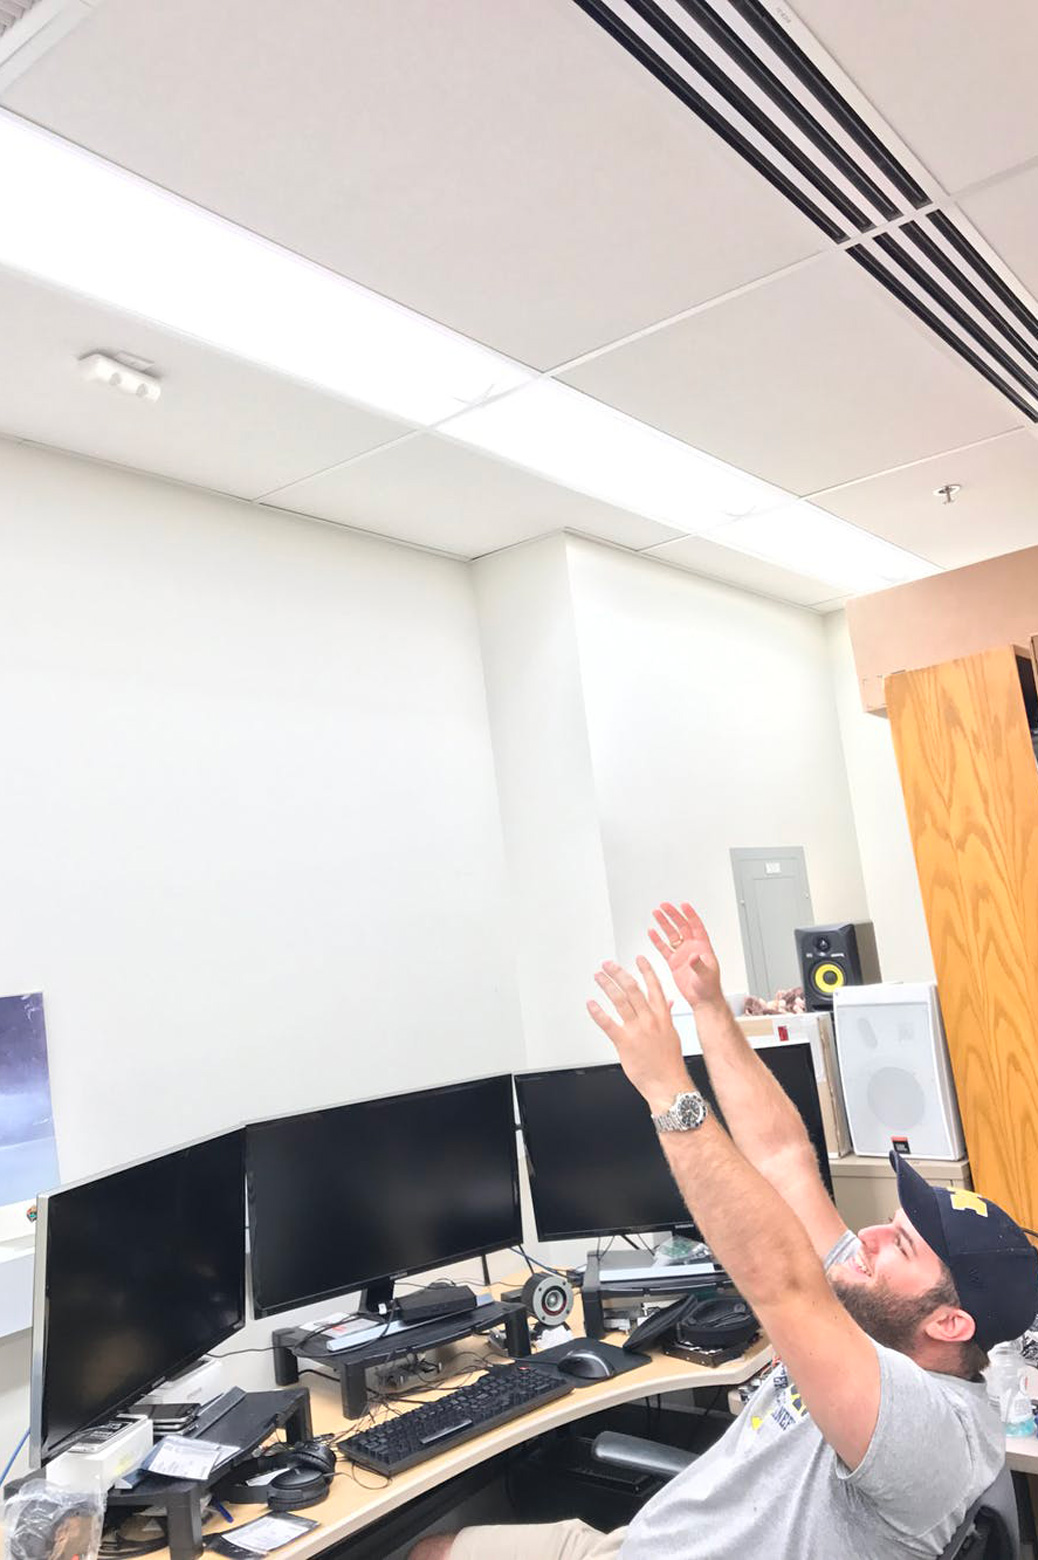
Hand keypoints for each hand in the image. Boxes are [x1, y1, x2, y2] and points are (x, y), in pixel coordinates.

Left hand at [587, 956, 690, 1112]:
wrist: (668, 1085)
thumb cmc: (669, 1063)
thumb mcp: (671, 1034)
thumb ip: (667, 1015)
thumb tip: (668, 1002)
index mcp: (663, 1017)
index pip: (655, 987)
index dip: (646, 970)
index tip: (638, 959)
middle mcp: (650, 1020)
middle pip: (633, 989)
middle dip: (619, 973)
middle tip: (608, 965)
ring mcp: (637, 1030)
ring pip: (620, 1001)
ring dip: (607, 986)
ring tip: (599, 977)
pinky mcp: (625, 1042)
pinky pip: (608, 1023)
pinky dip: (598, 1012)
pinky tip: (591, 1004)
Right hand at [648, 902, 723, 1011]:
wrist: (702, 1000)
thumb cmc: (709, 988)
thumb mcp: (707, 975)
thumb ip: (699, 965)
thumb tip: (693, 956)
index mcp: (703, 947)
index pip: (696, 926)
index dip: (690, 915)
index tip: (684, 905)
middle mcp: (692, 948)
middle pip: (682, 926)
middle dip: (673, 915)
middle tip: (664, 906)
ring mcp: (682, 954)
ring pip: (672, 934)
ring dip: (664, 924)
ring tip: (656, 913)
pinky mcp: (674, 962)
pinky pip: (664, 948)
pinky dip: (657, 940)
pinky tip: (652, 932)